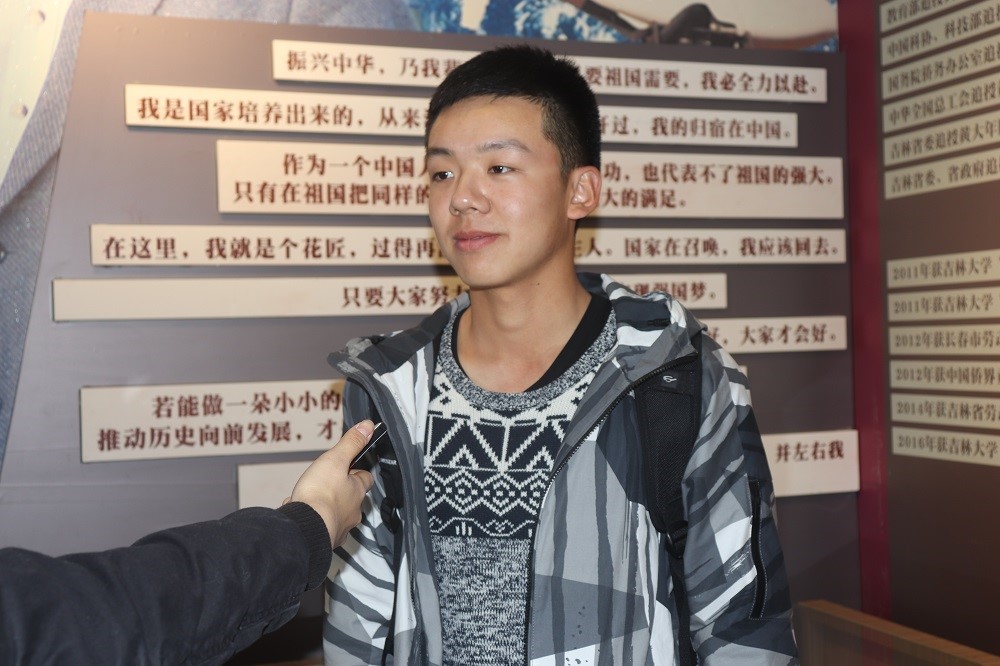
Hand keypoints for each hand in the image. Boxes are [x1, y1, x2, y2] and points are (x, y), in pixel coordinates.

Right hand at [286, 421, 375, 547]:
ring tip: (312, 500)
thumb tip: (368, 426)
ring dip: (327, 507)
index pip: (365, 478)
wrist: (305, 528)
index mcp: (357, 490)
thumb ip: (351, 443)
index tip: (350, 466)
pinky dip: (313, 521)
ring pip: (336, 514)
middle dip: (341, 491)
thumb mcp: (335, 459)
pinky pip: (321, 528)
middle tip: (327, 483)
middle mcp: (353, 511)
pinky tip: (301, 514)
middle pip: (351, 498)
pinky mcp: (325, 539)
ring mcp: (340, 527)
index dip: (357, 471)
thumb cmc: (321, 494)